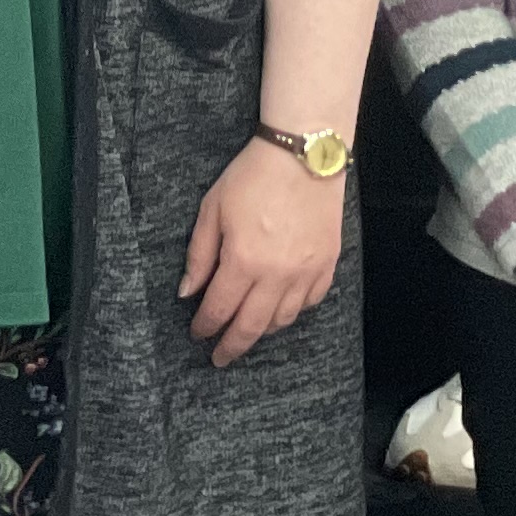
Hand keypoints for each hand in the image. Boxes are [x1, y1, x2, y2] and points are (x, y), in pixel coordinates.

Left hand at [180, 137, 343, 365]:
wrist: (304, 157)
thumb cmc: (251, 178)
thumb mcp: (212, 210)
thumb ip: (199, 255)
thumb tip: (187, 292)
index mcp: (243, 261)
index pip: (220, 309)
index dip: (205, 327)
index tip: (196, 335)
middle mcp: (277, 275)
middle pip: (251, 326)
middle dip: (232, 346)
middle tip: (219, 358)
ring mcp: (306, 274)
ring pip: (282, 320)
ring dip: (261, 331)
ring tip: (246, 332)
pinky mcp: (327, 266)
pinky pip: (309, 303)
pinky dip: (291, 312)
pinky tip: (278, 310)